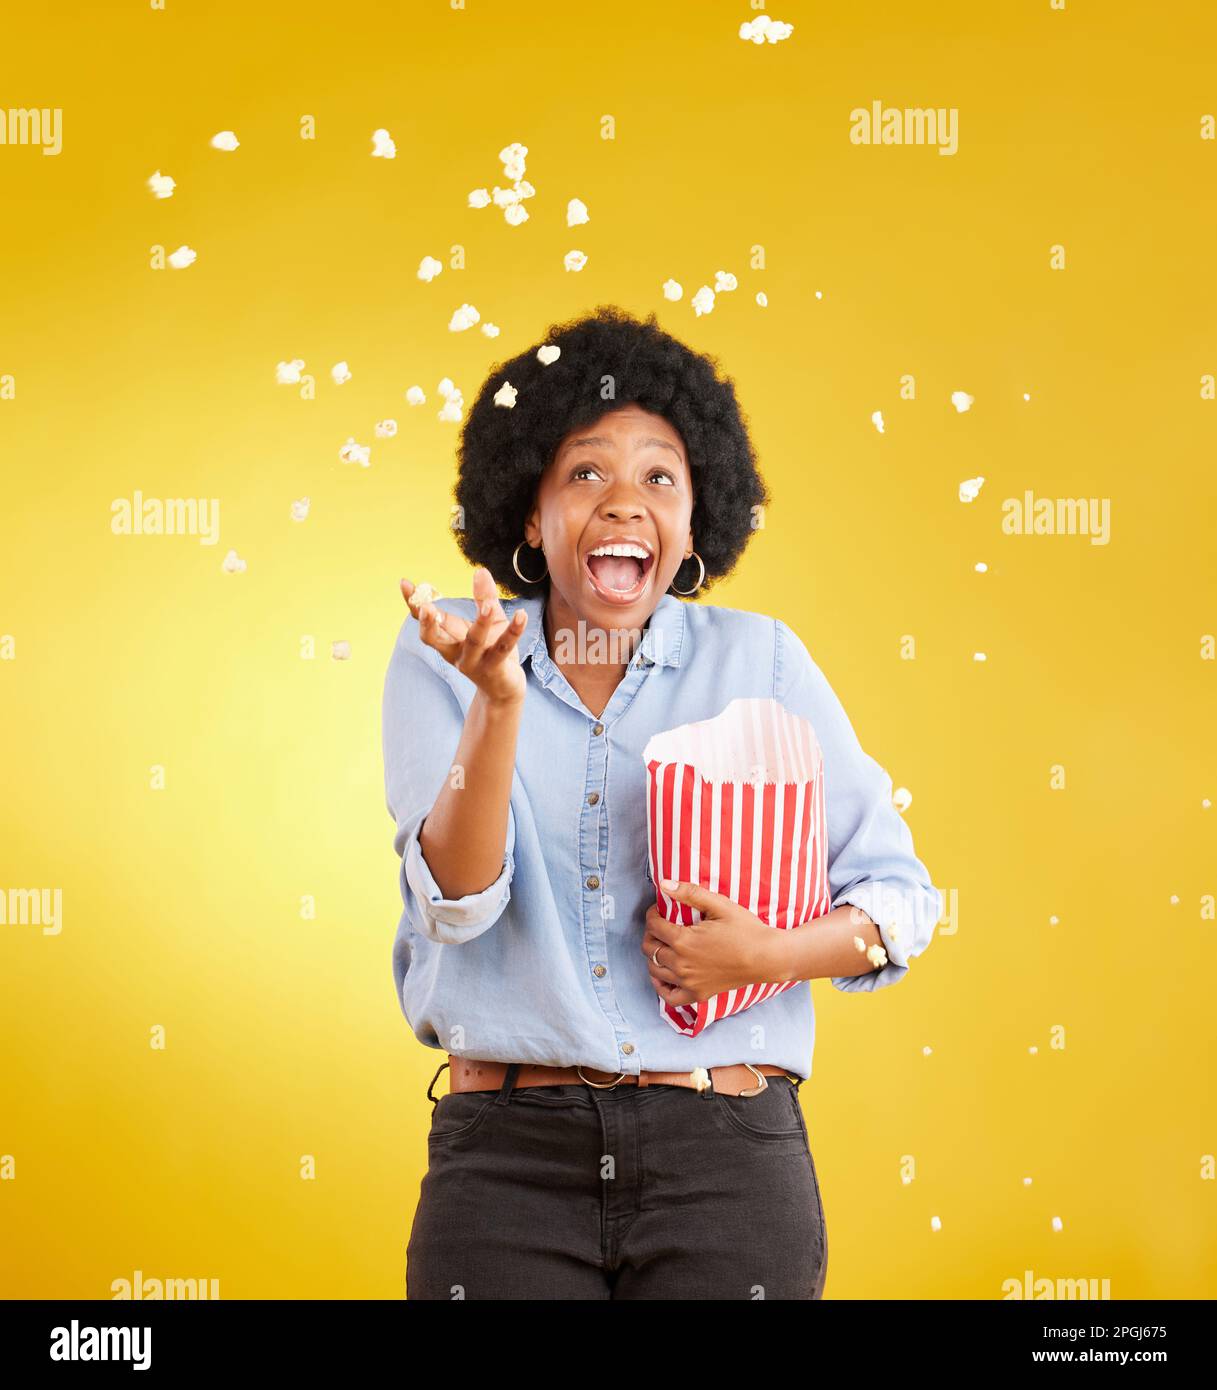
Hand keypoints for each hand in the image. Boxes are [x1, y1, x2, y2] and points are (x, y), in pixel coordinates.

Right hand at [400, 566, 527, 706]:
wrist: (505, 689)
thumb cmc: (492, 651)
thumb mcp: (490, 621)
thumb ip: (484, 598)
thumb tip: (480, 570)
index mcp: (447, 639)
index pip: (426, 620)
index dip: (414, 603)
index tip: (405, 584)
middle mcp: (455, 652)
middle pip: (435, 638)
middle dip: (428, 623)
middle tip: (426, 607)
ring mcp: (474, 663)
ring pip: (473, 642)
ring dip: (480, 623)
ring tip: (488, 606)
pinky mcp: (495, 670)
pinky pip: (503, 648)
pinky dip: (513, 631)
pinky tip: (522, 615)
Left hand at [641, 880, 789, 1007]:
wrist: (766, 957)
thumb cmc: (746, 929)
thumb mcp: (719, 905)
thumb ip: (690, 893)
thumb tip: (664, 884)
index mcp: (684, 941)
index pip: (654, 926)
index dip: (653, 914)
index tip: (659, 909)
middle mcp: (682, 964)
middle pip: (650, 948)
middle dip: (651, 933)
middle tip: (660, 925)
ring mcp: (689, 982)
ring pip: (654, 969)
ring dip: (653, 955)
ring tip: (663, 944)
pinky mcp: (698, 994)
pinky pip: (669, 997)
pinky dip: (660, 986)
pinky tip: (663, 974)